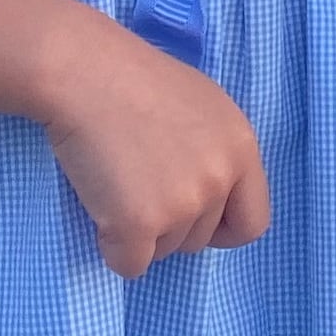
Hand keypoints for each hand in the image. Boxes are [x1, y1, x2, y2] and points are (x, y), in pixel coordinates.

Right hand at [29, 11, 270, 277]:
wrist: (83, 71)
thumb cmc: (132, 78)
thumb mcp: (199, 105)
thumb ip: (214, 152)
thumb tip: (209, 199)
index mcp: (241, 147)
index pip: (252, 221)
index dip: (221, 228)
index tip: (192, 218)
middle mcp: (219, 178)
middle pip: (200, 240)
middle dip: (169, 225)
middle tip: (137, 181)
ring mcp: (182, 203)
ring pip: (163, 252)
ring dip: (139, 231)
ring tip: (117, 179)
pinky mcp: (139, 224)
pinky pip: (129, 264)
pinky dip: (111, 245)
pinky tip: (100, 203)